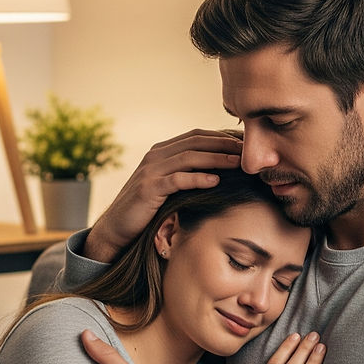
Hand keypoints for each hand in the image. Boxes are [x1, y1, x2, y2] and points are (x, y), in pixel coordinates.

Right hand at [85, 129, 241, 262]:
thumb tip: (218, 171)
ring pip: (189, 157)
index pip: (196, 136)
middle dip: (223, 144)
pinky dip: (198, 178)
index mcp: (161, 151)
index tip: (244, 144)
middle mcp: (155, 155)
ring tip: (238, 164)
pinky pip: (177, 179)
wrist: (116, 227)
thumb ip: (185, 174)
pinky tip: (215, 181)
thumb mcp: (167, 186)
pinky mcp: (148, 189)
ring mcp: (150, 171)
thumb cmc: (146, 209)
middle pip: (195, 142)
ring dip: (216, 159)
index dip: (221, 137)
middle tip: (247, 150)